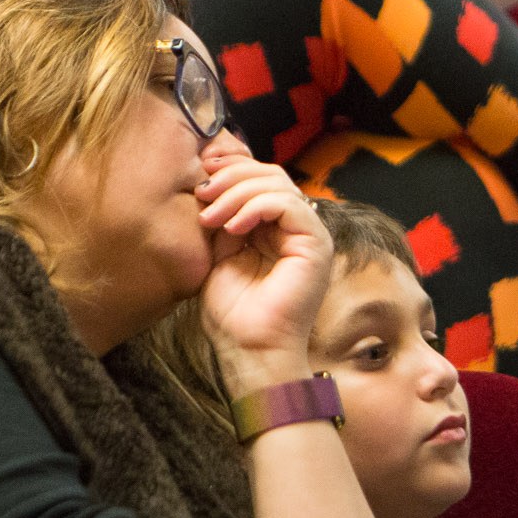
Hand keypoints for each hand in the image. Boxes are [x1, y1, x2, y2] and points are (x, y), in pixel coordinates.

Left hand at [195, 151, 334, 376]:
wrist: (249, 351)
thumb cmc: (233, 315)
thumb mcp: (218, 254)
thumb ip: (222, 218)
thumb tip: (212, 182)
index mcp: (275, 228)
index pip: (259, 178)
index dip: (231, 167)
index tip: (201, 171)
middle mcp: (295, 227)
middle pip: (269, 174)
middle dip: (231, 176)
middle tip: (202, 192)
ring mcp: (309, 234)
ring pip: (278, 183)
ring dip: (237, 192)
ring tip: (210, 216)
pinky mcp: (316, 244)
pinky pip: (289, 204)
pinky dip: (256, 206)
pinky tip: (233, 226)